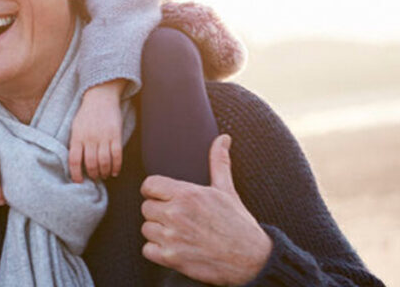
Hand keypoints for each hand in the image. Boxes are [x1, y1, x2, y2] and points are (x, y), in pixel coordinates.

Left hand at [69, 80, 123, 182]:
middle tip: (94, 178)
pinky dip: (116, 166)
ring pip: (104, 161)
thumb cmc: (86, 114)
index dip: (75, 174)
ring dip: (104, 172)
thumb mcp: (75, 126)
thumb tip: (75, 162)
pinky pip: (117, 155)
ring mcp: (103, 137)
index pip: (74, 160)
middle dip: (93, 174)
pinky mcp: (115, 135)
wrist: (100, 97)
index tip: (78, 181)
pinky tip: (115, 172)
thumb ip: (75, 142)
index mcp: (77, 136)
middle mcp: (89, 138)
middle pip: (90, 163)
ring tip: (104, 175)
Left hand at [140, 134, 272, 284]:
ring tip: (179, 233)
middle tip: (178, 219)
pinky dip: (157, 251)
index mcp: (187, 194)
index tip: (166, 198)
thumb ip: (218, 162)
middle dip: (159, 213)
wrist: (253, 260)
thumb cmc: (239, 224)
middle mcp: (176, 214)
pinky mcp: (171, 258)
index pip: (149, 185)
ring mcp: (172, 237)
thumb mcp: (227, 191)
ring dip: (158, 232)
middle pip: (146, 207)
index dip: (156, 192)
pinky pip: (147, 250)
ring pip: (146, 229)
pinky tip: (175, 248)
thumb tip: (223, 138)